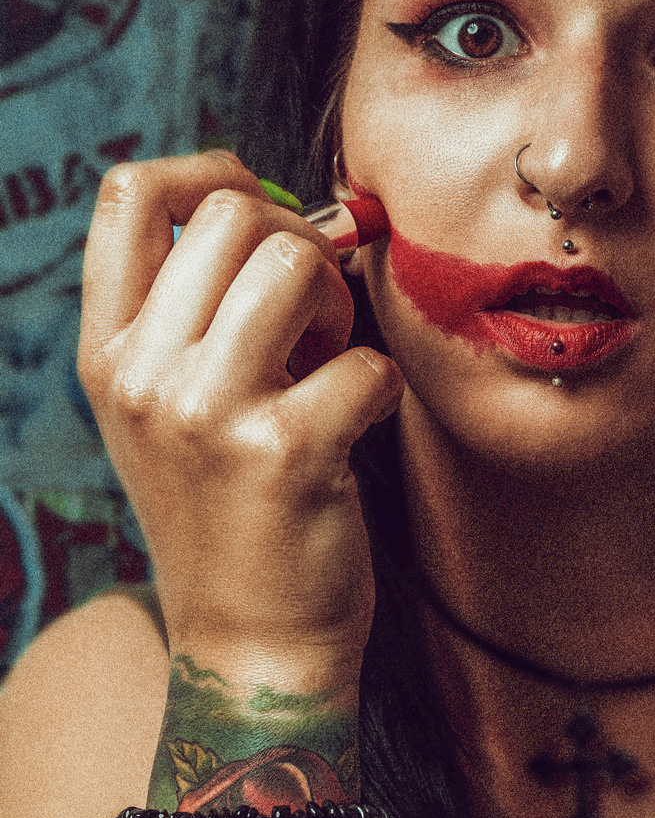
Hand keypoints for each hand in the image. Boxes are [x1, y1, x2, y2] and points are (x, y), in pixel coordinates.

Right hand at [78, 151, 403, 685]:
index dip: (210, 170)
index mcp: (108, 354)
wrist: (250, 647)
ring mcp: (207, 414)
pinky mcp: (285, 454)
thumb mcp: (174, 409)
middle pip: (232, 213)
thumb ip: (205, 312)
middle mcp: (143, 376)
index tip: (262, 208)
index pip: (128, 193)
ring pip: (295, 262)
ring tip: (331, 362)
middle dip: (300, 243)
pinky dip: (383, 387)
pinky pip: (366, 361)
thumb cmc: (231, 513)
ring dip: (338, 303)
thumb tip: (302, 210)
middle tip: (315, 317)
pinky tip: (358, 428)